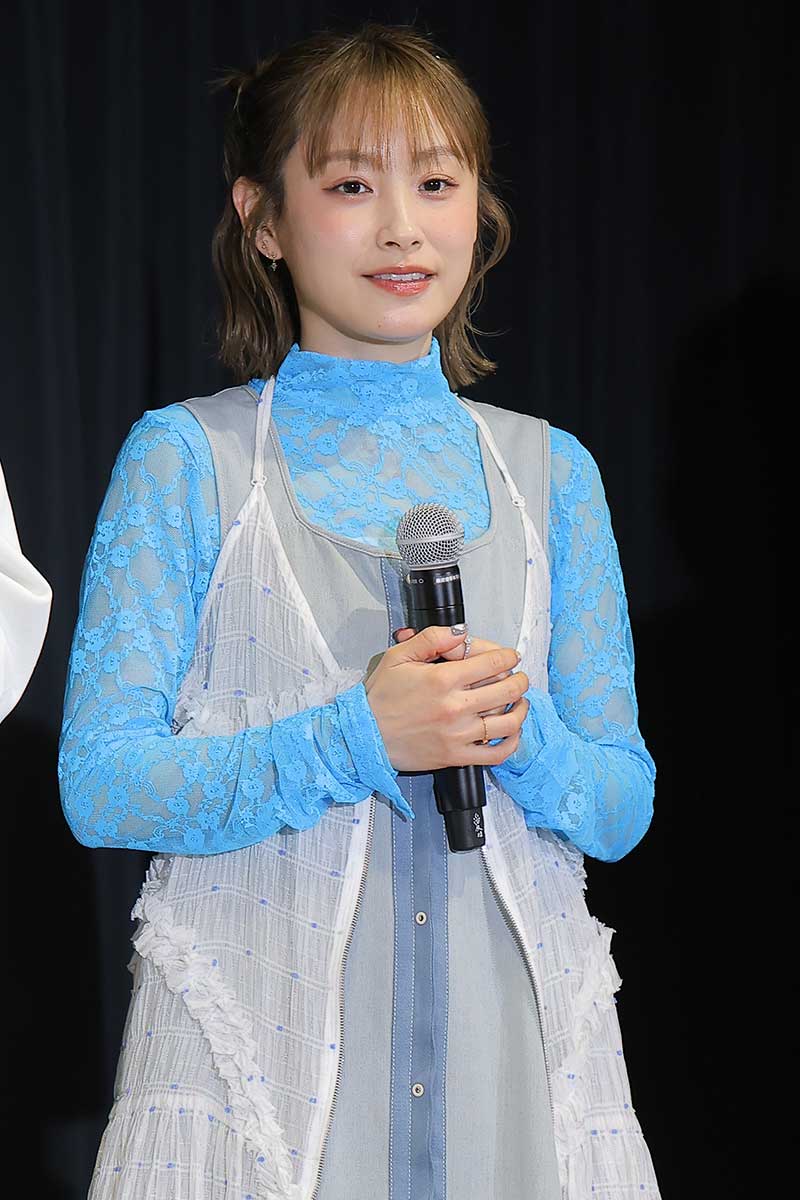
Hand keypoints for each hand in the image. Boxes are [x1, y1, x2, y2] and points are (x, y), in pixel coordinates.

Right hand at [364, 625, 528, 772]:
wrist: (364, 735)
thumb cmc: (379, 698)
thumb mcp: (397, 656)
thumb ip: (432, 639)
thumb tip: (461, 632)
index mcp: (443, 679)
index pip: (492, 662)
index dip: (508, 656)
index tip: (510, 656)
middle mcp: (455, 707)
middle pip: (507, 690)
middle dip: (520, 679)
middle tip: (519, 676)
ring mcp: (458, 734)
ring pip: (508, 722)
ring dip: (521, 708)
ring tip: (520, 702)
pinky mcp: (457, 756)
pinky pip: (496, 753)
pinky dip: (511, 742)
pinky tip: (512, 732)